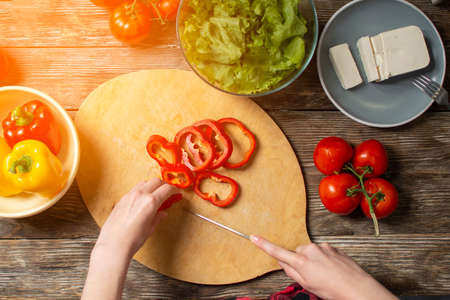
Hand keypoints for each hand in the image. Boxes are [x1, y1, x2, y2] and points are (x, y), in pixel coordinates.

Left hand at [82, 179, 177, 299]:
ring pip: (144, 182)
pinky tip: (142, 201)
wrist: (113, 245)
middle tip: (167, 193)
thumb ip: (158, 217)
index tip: (176, 192)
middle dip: (163, 185)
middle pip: (156, 181)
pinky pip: (134, 189)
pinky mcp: (121, 199)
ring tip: (154, 196)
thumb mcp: (150, 228)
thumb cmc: (131, 240)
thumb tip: (162, 213)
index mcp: (150, 202)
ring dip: (151, 186)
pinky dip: (141, 191)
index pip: (166, 189)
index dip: (174, 190)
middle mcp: (140, 195)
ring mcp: (129, 196)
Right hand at [250, 236, 397, 299]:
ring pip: (311, 252)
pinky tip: (333, 270)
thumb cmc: (333, 290)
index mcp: (301, 261)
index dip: (264, 245)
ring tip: (326, 274)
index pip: (278, 252)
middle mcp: (310, 250)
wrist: (357, 288)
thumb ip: (292, 272)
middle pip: (297, 253)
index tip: (254, 237)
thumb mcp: (307, 285)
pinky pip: (323, 251)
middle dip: (301, 261)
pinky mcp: (333, 246)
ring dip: (314, 260)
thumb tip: (283, 263)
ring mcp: (323, 247)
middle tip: (312, 276)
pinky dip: (325, 259)